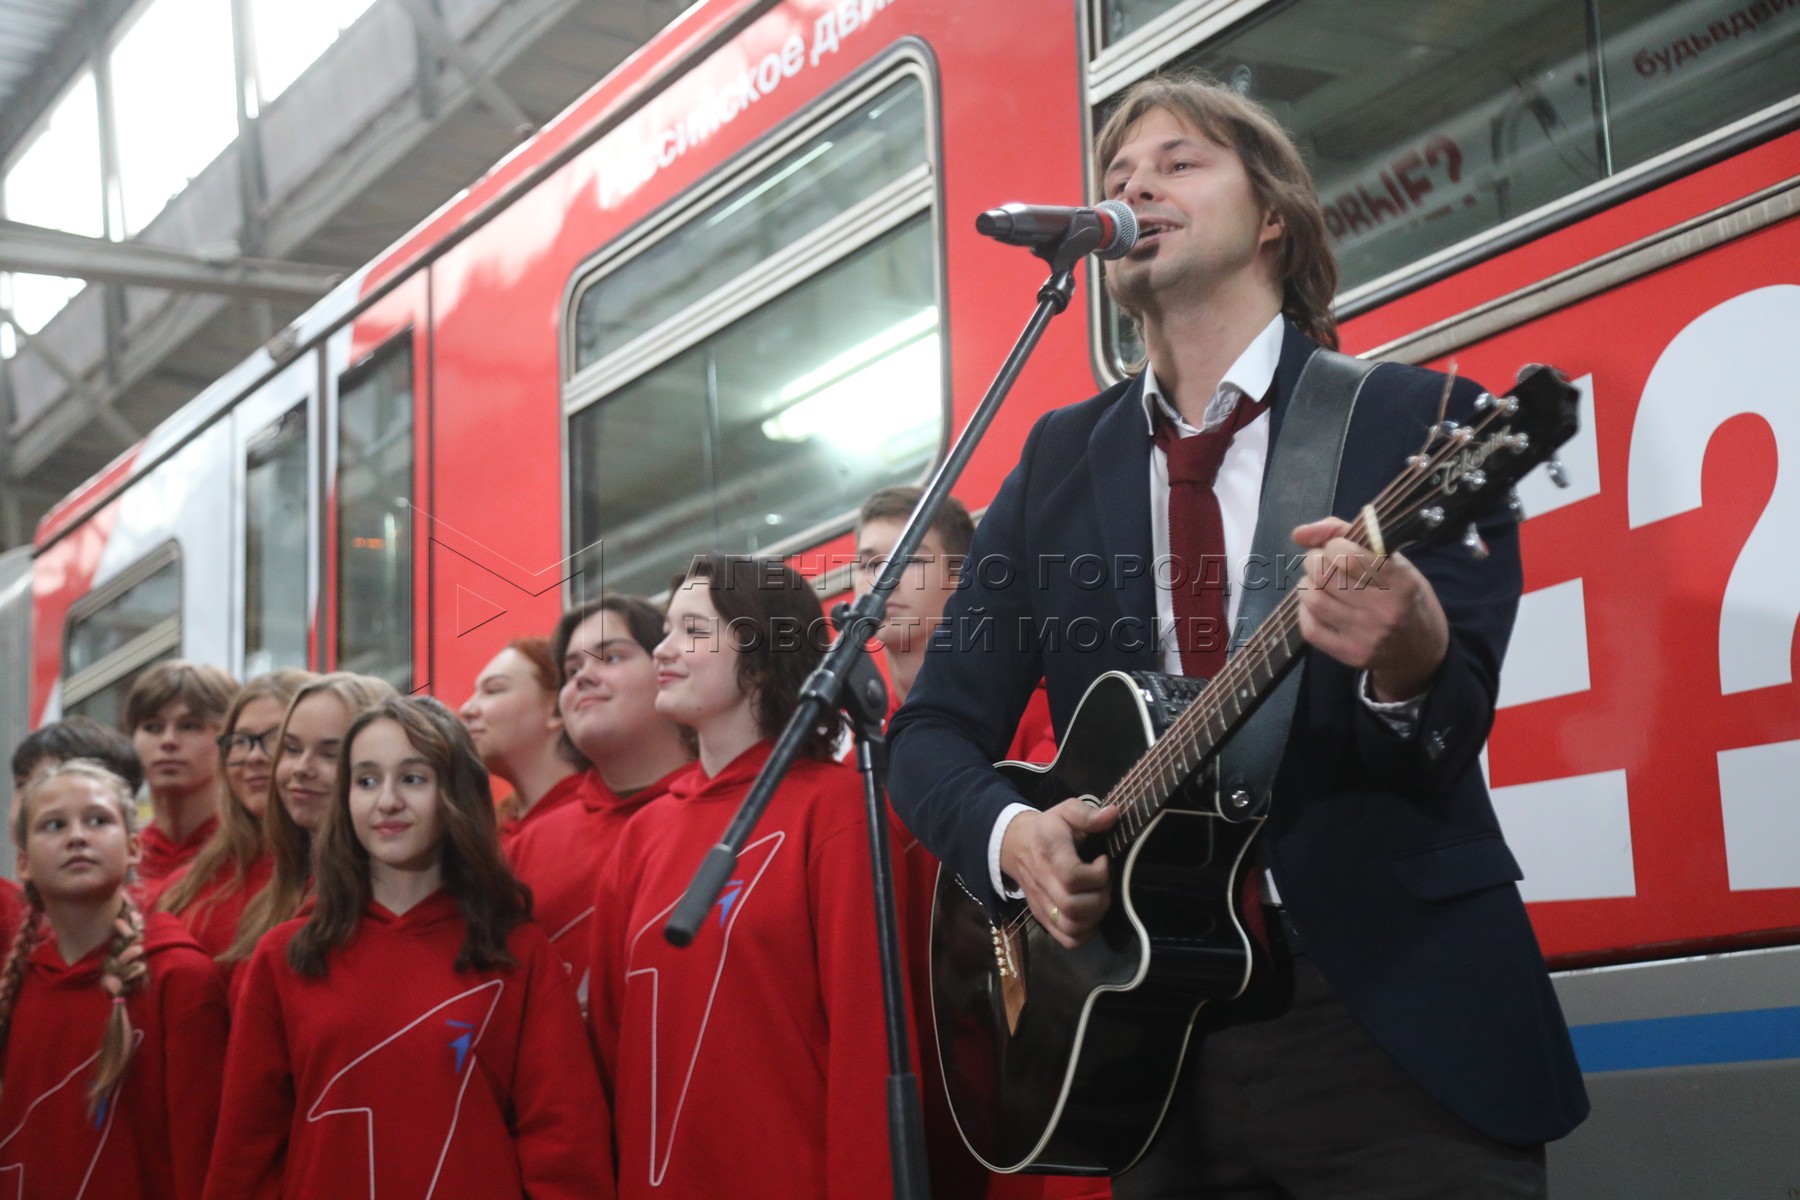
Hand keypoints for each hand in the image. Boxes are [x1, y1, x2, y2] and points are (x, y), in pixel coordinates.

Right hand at [998, 799, 1118, 948]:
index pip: (1072, 876)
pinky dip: (1085, 933)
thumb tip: (1113, 814)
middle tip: (1103, 881)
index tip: (1102, 860)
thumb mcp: (1066, 812)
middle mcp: (1043, 883)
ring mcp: (1042, 905)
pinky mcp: (1044, 918)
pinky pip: (1067, 940)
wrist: (1016, 845)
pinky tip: (1091, 913)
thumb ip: (1088, 814)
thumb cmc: (1048, 829)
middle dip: (1100, 896)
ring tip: (1097, 896)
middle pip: (1073, 906)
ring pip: (1071, 927)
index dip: (1097, 873)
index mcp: (1050, 854)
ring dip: (1094, 916)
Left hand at [1292, 517, 1447, 700]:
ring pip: (1314, 600)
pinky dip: (1305, 610)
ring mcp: (1365, 636)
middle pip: (1325, 576)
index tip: (1335, 546)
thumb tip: (1299, 533)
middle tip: (1320, 561)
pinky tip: (1317, 605)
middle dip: (1314, 560)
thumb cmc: (1404, 596)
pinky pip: (1310, 628)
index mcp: (1400, 583)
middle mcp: (1384, 611)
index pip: (1348, 557)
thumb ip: (1347, 535)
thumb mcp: (1392, 560)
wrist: (1419, 649)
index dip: (1331, 545)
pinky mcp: (1349, 654)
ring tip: (1318, 582)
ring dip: (1308, 584)